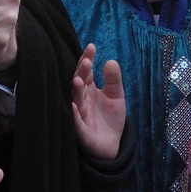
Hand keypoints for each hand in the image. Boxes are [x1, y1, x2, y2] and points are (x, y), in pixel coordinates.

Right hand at [71, 44, 125, 160]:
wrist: (111, 144)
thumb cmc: (110, 118)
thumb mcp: (117, 96)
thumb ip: (114, 80)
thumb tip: (111, 61)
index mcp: (89, 89)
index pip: (86, 71)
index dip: (87, 59)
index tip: (91, 47)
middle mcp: (81, 99)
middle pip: (78, 82)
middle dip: (81, 72)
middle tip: (86, 61)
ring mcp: (79, 114)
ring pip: (75, 100)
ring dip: (76, 91)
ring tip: (78, 80)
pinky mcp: (81, 131)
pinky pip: (76, 122)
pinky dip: (73, 115)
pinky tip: (73, 106)